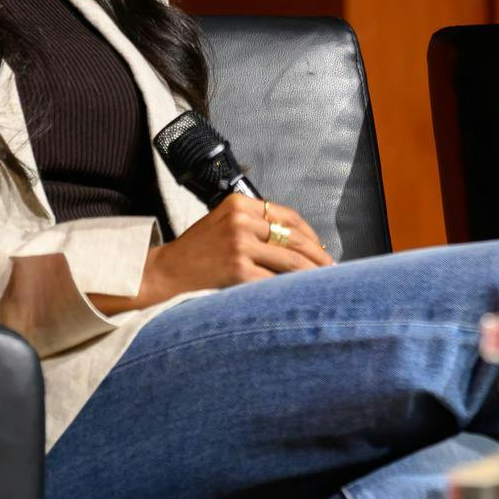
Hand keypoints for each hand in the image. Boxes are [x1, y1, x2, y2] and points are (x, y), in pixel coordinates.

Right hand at [89, 194, 333, 314]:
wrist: (165, 272)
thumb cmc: (197, 251)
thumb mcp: (224, 223)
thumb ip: (255, 225)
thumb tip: (300, 243)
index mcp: (239, 203)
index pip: (287, 215)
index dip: (310, 234)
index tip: (321, 249)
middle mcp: (240, 219)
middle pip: (294, 236)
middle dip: (317, 255)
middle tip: (333, 269)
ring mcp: (238, 243)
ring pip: (290, 259)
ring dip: (311, 273)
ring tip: (324, 283)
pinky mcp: (236, 269)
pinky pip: (274, 280)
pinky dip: (290, 289)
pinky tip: (299, 295)